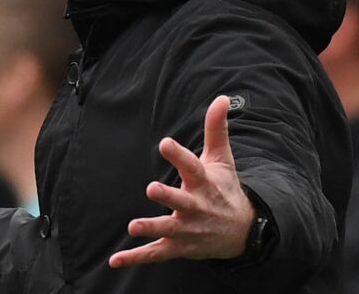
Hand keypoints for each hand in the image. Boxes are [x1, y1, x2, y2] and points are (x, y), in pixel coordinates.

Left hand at [109, 95, 254, 267]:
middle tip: (152, 189)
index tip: (165, 143)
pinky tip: (115, 260)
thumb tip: (222, 97)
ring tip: (132, 226)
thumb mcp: (223, 159)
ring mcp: (187, 229)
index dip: (178, 156)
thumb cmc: (225, 188)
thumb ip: (216, 129)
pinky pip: (156, 254)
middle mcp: (196, 207)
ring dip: (151, 229)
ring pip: (168, 230)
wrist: (243, 232)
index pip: (192, 167)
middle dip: (168, 197)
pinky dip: (136, 257)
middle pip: (182, 202)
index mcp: (205, 183)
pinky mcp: (179, 247)